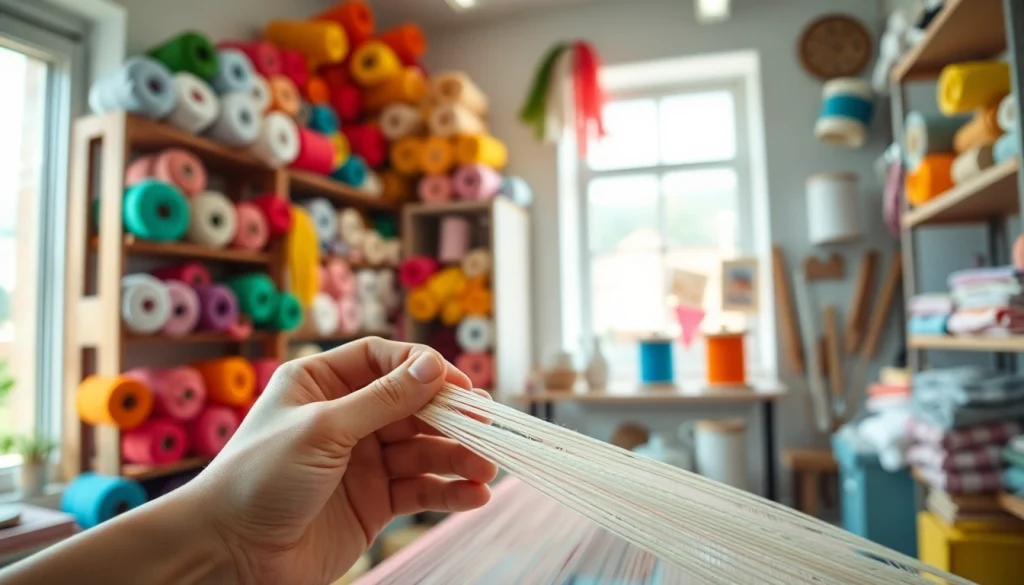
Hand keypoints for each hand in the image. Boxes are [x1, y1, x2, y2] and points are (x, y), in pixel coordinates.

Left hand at [183, 337, 497, 584]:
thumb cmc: (259, 478)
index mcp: (321, 383)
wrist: (230, 554)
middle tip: (488, 428)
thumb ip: (383, 400)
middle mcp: (346, 417)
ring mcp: (362, 461)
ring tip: (487, 469)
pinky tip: (472, 496)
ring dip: (457, 457)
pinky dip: (448, 492)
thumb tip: (433, 366)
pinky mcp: (373, 501)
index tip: (459, 386)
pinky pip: (419, 490)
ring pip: (422, 450)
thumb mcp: (323, 429)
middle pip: (412, 406)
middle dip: (450, 418)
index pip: (384, 360)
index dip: (423, 368)